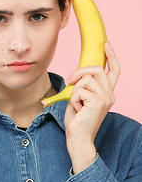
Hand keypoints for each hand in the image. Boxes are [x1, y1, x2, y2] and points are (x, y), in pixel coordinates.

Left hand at [63, 41, 119, 173]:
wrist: (78, 137)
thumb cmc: (76, 119)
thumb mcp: (79, 98)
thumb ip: (83, 85)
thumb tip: (79, 73)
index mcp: (107, 92)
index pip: (114, 71)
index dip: (111, 56)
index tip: (106, 44)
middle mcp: (110, 94)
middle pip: (96, 69)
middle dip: (79, 71)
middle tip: (69, 81)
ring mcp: (106, 98)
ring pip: (85, 78)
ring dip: (74, 89)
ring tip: (77, 103)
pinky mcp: (99, 101)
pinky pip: (79, 89)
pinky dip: (73, 97)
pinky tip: (78, 109)